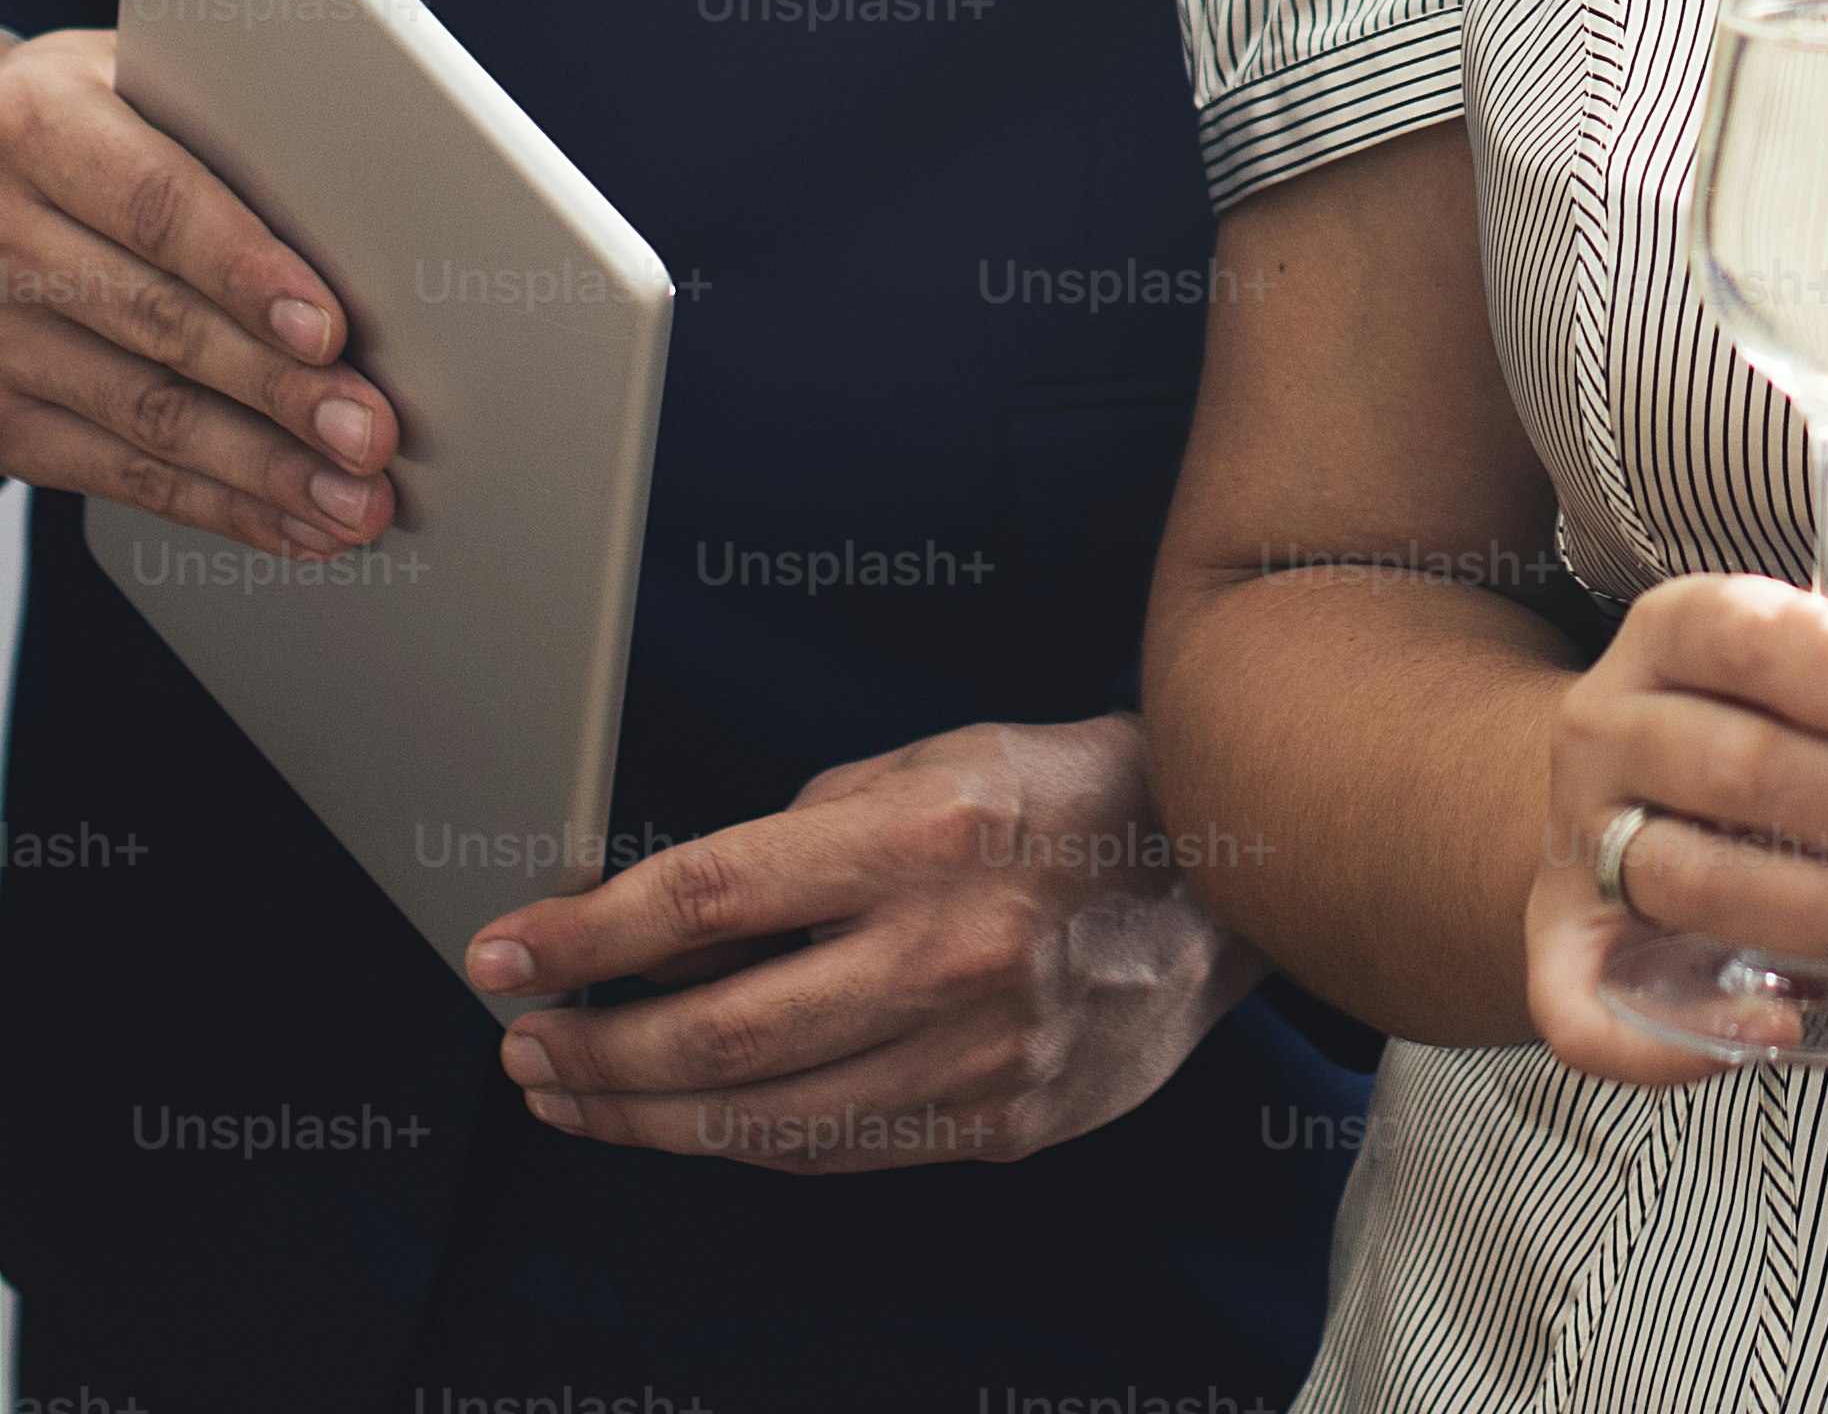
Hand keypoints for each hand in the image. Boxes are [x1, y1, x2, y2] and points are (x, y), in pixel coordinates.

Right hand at [0, 25, 401, 555]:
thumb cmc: (93, 121)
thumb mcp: (136, 86)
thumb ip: (227, 132)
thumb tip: (366, 206)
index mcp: (38, 124)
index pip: (156, 204)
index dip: (245, 270)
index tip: (326, 327)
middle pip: (156, 321)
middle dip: (277, 389)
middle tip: (370, 434)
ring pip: (138, 412)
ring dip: (259, 470)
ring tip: (351, 501)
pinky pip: (107, 472)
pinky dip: (211, 505)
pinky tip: (287, 521)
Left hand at [464, 714, 1257, 1168]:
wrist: (1234, 876)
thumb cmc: (1073, 800)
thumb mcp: (933, 765)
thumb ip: (800, 840)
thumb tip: (659, 926)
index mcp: (927, 836)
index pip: (706, 896)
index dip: (583, 938)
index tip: (503, 956)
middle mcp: (950, 951)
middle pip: (714, 1033)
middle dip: (590, 1050)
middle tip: (524, 1049)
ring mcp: (981, 1053)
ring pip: (762, 1120)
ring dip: (642, 1115)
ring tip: (576, 1095)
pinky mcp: (1005, 1123)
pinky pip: (839, 1152)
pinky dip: (744, 1142)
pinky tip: (693, 1120)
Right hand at [1527, 569, 1827, 1091]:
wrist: (1603, 793)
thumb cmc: (1725, 723)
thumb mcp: (1776, 658)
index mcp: (1665, 639)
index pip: (1754, 635)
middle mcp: (1604, 731)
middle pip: (1737, 763)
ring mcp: (1576, 842)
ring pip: (1694, 882)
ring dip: (1825, 908)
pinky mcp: (1559, 946)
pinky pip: (1591, 1009)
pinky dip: (1682, 1038)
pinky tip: (1780, 1025)